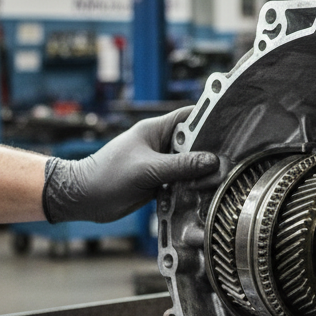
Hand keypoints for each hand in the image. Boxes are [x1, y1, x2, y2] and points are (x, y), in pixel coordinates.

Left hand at [42, 107, 217, 223]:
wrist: (83, 199)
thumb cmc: (107, 176)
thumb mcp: (147, 169)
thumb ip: (180, 166)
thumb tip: (212, 161)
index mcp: (156, 130)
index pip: (190, 116)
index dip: (211, 118)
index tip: (232, 125)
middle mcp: (160, 144)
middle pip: (194, 143)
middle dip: (211, 152)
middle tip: (230, 161)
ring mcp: (160, 164)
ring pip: (190, 165)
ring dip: (202, 173)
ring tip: (220, 179)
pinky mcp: (158, 182)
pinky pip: (182, 182)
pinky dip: (191, 188)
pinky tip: (204, 193)